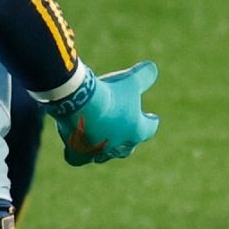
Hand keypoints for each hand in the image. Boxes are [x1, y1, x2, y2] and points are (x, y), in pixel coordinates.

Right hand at [43, 62, 161, 165]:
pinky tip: (76, 149)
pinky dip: (78, 154)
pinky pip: (78, 159)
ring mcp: (99, 153)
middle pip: (128, 148)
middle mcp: (120, 146)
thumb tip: (152, 68)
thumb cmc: (109, 93)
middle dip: (127, 140)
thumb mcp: (130, 80)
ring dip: (104, 148)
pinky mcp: (79, 154)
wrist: (80, 104)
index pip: (149, 128)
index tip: (152, 118)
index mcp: (136, 130)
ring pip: (104, 155)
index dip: (150, 122)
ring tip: (100, 140)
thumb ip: (145, 75)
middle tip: (126, 131)